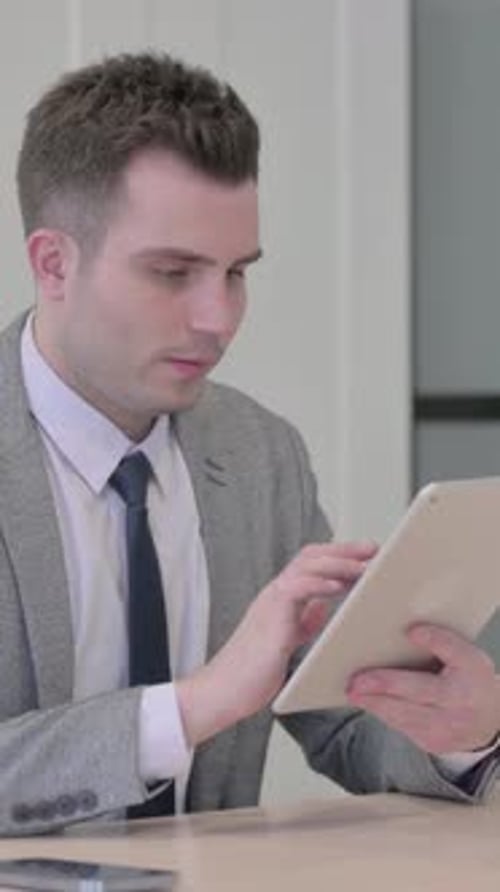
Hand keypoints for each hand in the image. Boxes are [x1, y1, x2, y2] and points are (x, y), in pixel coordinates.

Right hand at [177, 540, 376, 745]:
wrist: (222, 692)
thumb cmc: (251, 674)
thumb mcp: (286, 642)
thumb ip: (302, 622)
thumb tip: (321, 606)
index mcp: (281, 600)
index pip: (312, 564)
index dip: (339, 555)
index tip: (367, 555)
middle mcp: (276, 594)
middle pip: (312, 556)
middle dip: (345, 550)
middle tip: (373, 549)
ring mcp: (271, 603)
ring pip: (307, 565)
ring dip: (339, 562)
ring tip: (364, 565)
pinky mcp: (270, 617)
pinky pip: (296, 588)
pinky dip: (320, 583)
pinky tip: (340, 586)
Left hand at [347, 623, 499, 753]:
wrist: (489, 723)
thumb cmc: (471, 681)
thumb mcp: (466, 655)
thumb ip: (442, 642)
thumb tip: (409, 632)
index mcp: (472, 671)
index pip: (453, 651)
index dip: (434, 640)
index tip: (412, 631)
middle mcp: (461, 701)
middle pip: (419, 691)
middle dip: (384, 686)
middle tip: (357, 681)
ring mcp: (447, 727)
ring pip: (405, 714)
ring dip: (375, 703)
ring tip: (354, 692)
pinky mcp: (433, 743)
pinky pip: (403, 727)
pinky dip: (383, 713)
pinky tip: (368, 702)